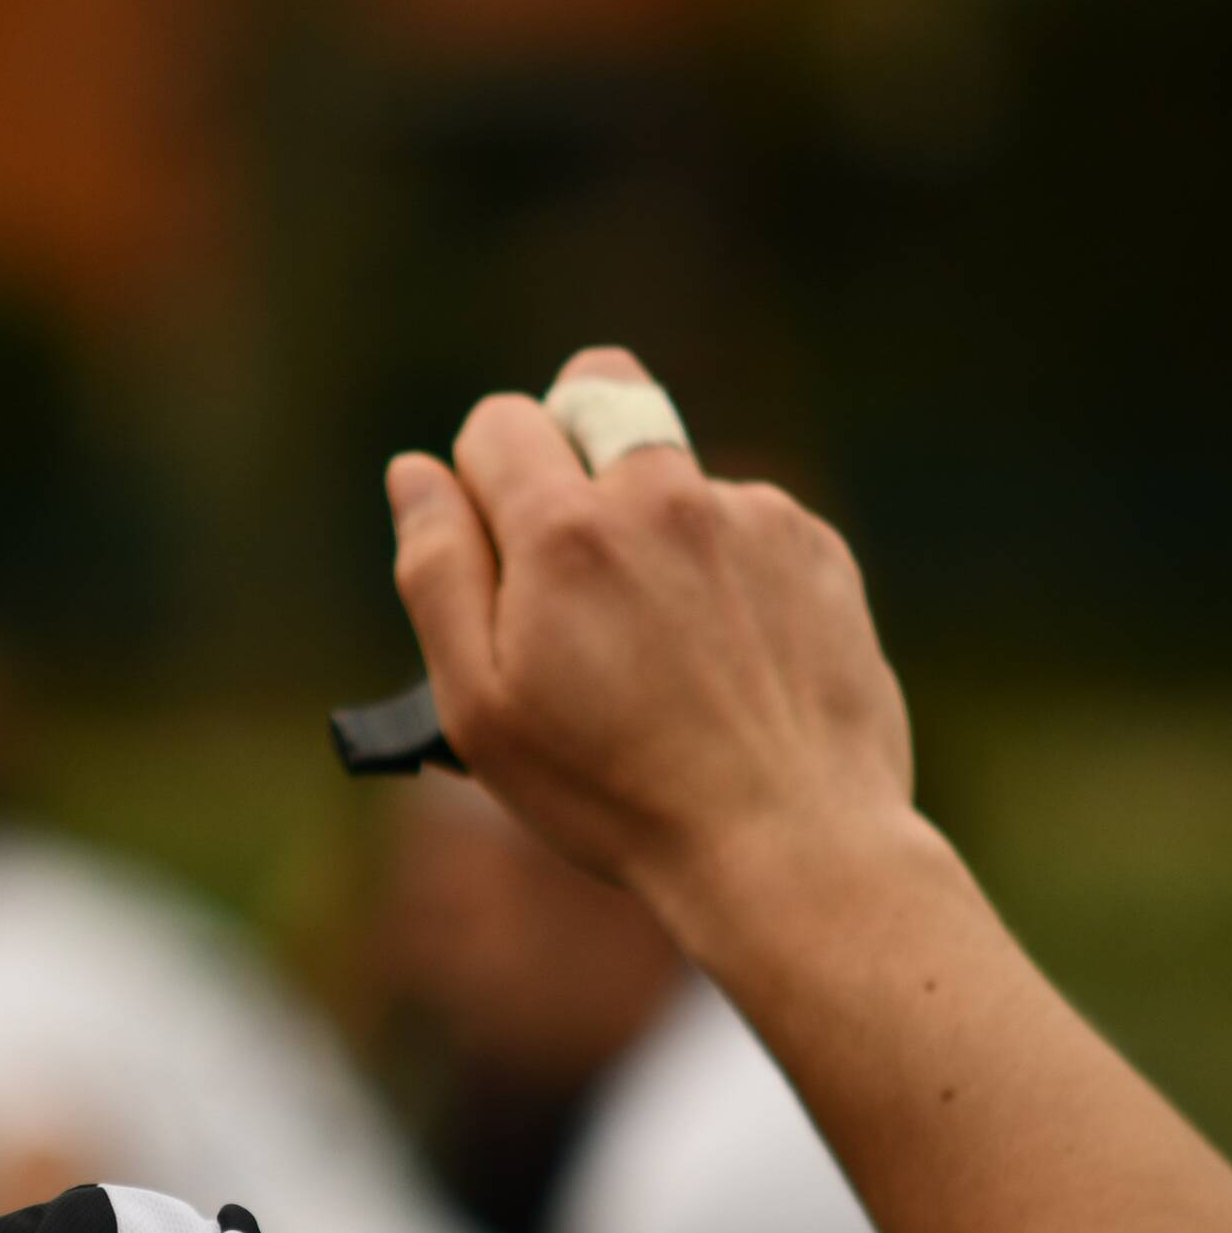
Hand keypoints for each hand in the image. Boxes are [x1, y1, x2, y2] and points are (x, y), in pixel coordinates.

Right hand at [386, 347, 915, 914]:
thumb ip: (437, 572)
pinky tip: (727, 662)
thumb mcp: (481, 706)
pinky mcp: (816, 548)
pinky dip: (724, 569)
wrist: (789, 845)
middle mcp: (662, 495)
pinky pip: (745, 522)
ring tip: (665, 650)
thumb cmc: (614, 793)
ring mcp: (751, 515)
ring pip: (673, 471)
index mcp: (563, 530)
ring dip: (652, 525)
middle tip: (574, 552)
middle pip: (597, 387)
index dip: (480, 481)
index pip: (498, 422)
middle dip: (570, 444)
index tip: (500, 557)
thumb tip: (415, 471)